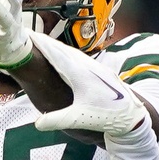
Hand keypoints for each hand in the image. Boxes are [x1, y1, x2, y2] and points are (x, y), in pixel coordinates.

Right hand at [29, 31, 147, 136]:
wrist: (132, 115)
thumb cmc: (106, 116)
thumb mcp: (80, 118)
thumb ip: (57, 120)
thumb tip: (37, 124)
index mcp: (79, 72)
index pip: (55, 53)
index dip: (39, 43)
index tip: (26, 35)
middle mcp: (86, 65)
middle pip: (61, 48)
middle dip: (44, 42)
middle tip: (28, 35)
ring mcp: (93, 66)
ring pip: (70, 51)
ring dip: (55, 46)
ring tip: (42, 43)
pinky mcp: (98, 70)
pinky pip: (77, 57)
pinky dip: (65, 53)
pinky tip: (64, 56)